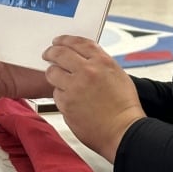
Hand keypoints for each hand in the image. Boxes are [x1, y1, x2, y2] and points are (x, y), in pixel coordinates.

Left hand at [42, 35, 145, 162]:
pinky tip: (69, 99)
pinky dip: (60, 95)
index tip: (59, 41)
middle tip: (48, 54)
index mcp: (102, 62)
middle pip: (60, 53)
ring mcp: (75, 88)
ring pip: (52, 73)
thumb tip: (84, 59)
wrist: (123, 131)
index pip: (78, 42)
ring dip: (53, 74)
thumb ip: (99, 64)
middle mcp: (87, 71)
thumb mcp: (118, 75)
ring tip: (57, 78)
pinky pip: (56, 94)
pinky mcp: (66, 104)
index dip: (65, 40)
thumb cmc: (124, 107)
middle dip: (51, 52)